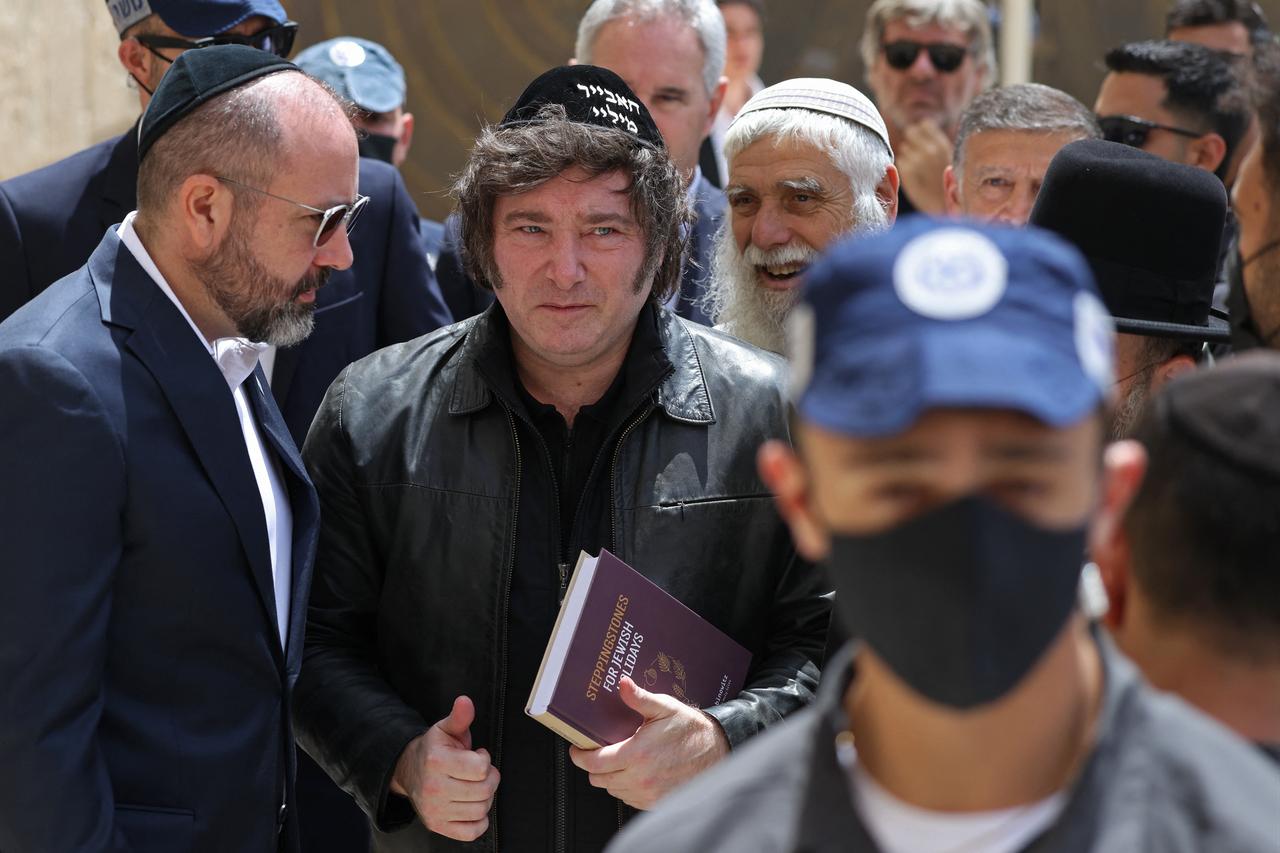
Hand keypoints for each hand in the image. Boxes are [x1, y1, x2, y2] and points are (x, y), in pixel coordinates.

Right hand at [390, 696, 499, 841]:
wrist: (409, 770)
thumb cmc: (434, 749)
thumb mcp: (446, 729)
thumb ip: (460, 717)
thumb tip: (465, 702)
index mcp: (437, 761)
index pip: (481, 768)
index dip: (485, 760)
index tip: (477, 755)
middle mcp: (434, 788)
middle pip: (484, 790)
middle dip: (490, 778)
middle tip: (480, 772)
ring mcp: (435, 810)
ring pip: (480, 810)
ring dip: (485, 798)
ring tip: (474, 786)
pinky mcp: (438, 825)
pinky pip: (471, 832)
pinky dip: (478, 821)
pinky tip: (472, 805)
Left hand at [568, 676, 728, 809]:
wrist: (717, 751)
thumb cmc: (690, 730)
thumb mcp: (664, 708)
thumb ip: (639, 699)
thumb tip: (623, 685)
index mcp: (638, 755)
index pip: (594, 763)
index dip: (580, 756)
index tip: (578, 749)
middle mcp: (641, 778)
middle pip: (599, 779)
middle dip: (596, 765)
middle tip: (602, 751)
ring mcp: (648, 794)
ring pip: (613, 790)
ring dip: (612, 776)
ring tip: (622, 760)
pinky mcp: (655, 803)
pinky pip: (629, 799)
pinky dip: (627, 787)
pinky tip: (637, 772)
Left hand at [896, 119, 952, 213]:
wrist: (944, 207)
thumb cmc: (947, 183)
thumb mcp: (948, 158)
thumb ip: (937, 143)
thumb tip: (922, 125)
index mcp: (942, 145)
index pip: (924, 125)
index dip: (921, 132)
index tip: (923, 142)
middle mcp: (930, 150)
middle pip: (911, 133)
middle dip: (913, 142)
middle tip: (919, 156)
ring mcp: (917, 160)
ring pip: (904, 147)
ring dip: (908, 155)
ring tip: (919, 169)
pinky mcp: (907, 171)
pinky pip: (900, 161)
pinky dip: (905, 167)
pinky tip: (914, 177)